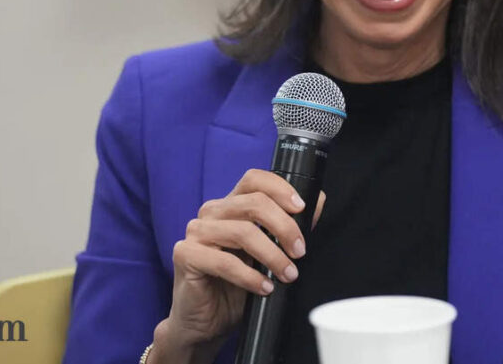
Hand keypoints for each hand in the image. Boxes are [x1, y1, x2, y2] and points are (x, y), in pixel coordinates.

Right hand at [153, 169, 325, 359]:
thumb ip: (288, 228)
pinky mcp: (185, 255)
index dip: (280, 188)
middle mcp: (212, 213)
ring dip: (272, 255)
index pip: (254, 179)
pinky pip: (223, 261)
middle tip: (300, 252)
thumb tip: (317, 201)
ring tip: (288, 275)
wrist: (206, 323)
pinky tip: (264, 288)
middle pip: (254, 203)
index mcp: (231, 206)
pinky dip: (249, 276)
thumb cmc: (236, 287)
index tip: (301, 208)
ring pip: (242, 232)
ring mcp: (196, 232)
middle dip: (285, 227)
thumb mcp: (268, 255)